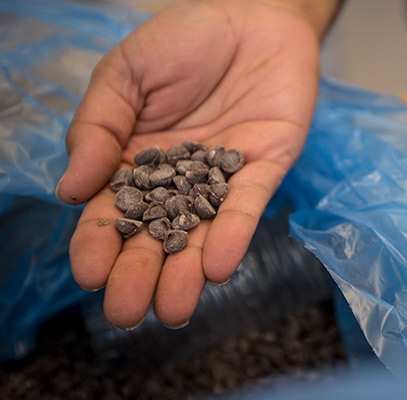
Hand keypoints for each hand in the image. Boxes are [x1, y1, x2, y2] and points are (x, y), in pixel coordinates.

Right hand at [56, 0, 320, 328]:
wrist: (252, 14)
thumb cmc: (184, 40)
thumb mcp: (125, 75)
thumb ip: (98, 127)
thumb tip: (70, 190)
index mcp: (135, 160)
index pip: (114, 212)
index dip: (100, 243)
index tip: (90, 273)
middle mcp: (179, 179)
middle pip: (157, 235)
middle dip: (141, 274)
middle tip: (127, 312)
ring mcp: (222, 178)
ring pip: (202, 233)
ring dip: (187, 272)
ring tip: (173, 309)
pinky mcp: (265, 168)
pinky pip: (247, 206)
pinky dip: (232, 234)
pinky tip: (216, 265)